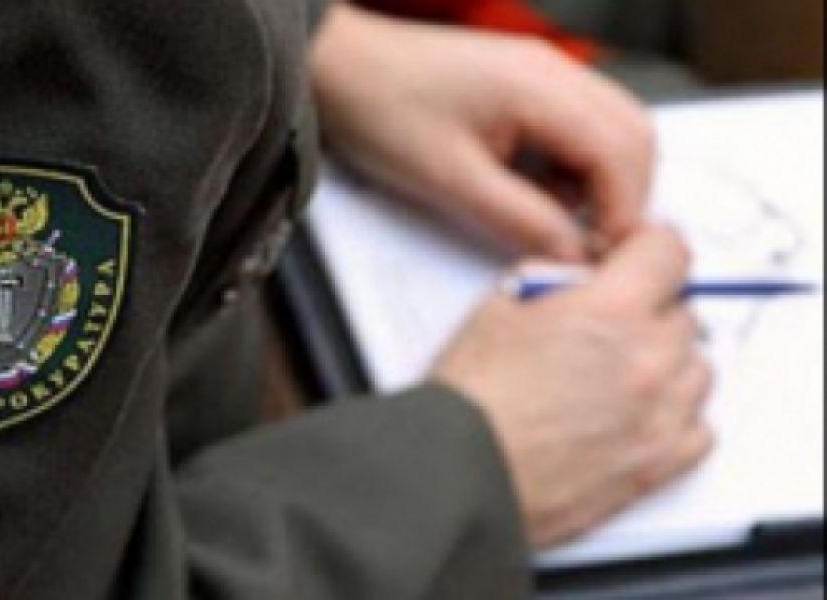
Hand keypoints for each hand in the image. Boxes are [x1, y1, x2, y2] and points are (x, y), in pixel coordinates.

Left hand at [311, 5, 654, 260]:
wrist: (341, 68)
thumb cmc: (382, 113)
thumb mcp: (450, 181)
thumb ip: (520, 218)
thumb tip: (575, 254)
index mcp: (540, 88)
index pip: (622, 150)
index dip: (624, 210)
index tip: (606, 257)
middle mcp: (555, 72)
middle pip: (632, 135)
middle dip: (622, 196)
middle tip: (591, 246)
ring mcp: (544, 73)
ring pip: (610, 130)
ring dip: (599, 182)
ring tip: (559, 222)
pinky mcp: (527, 85)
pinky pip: (577, 127)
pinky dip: (573, 166)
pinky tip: (539, 193)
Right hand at [432, 226, 713, 548]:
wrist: (461, 475)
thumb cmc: (471, 401)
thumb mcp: (498, 307)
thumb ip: (553, 281)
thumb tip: (577, 279)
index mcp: (610, 311)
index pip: (670, 252)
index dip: (649, 248)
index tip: (639, 257)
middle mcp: (648, 361)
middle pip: (683, 313)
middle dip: (648, 309)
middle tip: (608, 324)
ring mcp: (659, 417)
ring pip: (698, 368)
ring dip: (667, 361)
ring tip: (620, 372)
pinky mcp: (657, 466)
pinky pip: (700, 428)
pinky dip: (678, 416)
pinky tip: (640, 413)